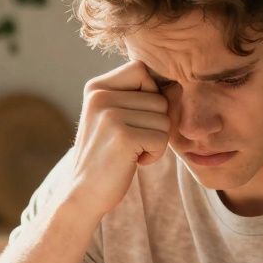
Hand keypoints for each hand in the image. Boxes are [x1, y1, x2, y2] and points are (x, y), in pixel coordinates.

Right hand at [67, 60, 169, 218]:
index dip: (150, 93)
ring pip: (164, 118)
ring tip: (132, 151)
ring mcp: (110, 115)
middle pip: (158, 97)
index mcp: (95, 87)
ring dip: (156, 140)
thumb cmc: (108, 156)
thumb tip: (178, 88)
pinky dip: (154, 155)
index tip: (135, 118)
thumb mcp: (119, 119)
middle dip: (156, 124)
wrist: (84, 193)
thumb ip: (144, 99)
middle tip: (132, 142)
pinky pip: (162, 138)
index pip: (141, 70)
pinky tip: (133, 161)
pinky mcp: (123, 137)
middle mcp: (100, 96)